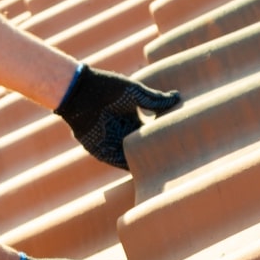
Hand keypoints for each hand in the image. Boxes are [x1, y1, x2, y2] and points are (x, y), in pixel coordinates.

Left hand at [55, 65, 180, 168]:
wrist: (82, 92)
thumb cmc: (108, 88)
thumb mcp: (136, 94)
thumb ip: (156, 100)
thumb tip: (177, 97)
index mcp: (132, 119)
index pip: (150, 133)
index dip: (161, 137)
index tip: (177, 143)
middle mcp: (123, 132)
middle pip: (142, 147)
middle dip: (154, 154)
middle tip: (175, 162)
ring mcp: (112, 142)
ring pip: (131, 158)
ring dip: (143, 164)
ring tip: (163, 170)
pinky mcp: (101, 151)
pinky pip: (117, 162)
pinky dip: (128, 167)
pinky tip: (143, 171)